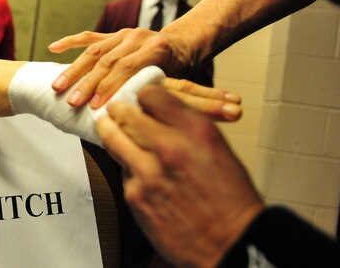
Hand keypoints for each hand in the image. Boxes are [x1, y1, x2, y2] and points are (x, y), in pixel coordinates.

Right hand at [49, 28, 193, 107]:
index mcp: (155, 49)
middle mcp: (137, 37)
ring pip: (94, 51)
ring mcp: (122, 34)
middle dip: (87, 83)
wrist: (182, 44)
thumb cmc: (178, 70)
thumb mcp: (177, 82)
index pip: (126, 68)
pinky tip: (53, 48)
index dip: (110, 87)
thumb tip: (134, 113)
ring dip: (74, 70)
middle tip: (72, 102)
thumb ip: (156, 92)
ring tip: (58, 86)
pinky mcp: (113, 34)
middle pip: (107, 60)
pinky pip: (89, 37)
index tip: (96, 106)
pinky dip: (70, 42)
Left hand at [97, 85, 263, 266]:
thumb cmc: (230, 200)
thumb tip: (163, 112)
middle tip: (115, 110)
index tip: (140, 99)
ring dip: (109, 130)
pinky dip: (127, 168)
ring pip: (114, 138)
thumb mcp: (218, 148)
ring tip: (106, 125)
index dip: (143, 96)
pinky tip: (135, 170)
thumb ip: (187, 126)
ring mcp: (149, 171)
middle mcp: (170, 146)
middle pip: (127, 114)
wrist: (233, 244)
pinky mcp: (136, 195)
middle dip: (119, 110)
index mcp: (196, 130)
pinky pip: (122, 171)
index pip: (152, 95)